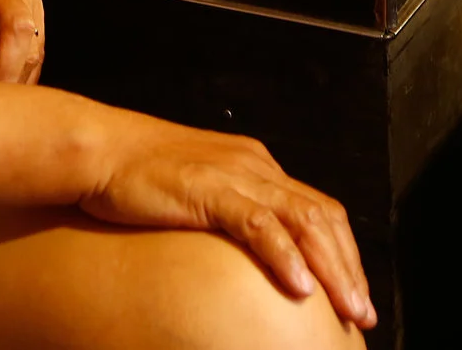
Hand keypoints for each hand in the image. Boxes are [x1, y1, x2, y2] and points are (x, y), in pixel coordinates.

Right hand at [81, 109, 374, 330]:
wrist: (98, 149)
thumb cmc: (138, 176)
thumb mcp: (198, 193)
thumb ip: (229, 214)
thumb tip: (249, 255)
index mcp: (257, 167)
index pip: (319, 209)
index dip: (343, 252)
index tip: (354, 292)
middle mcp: (256, 167)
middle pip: (322, 217)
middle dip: (348, 268)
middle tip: (363, 312)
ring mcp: (234, 176)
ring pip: (302, 221)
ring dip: (330, 268)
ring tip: (346, 306)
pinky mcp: (209, 189)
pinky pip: (257, 224)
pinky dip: (284, 255)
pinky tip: (300, 285)